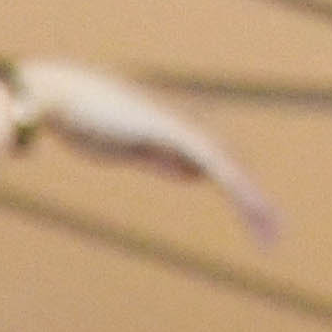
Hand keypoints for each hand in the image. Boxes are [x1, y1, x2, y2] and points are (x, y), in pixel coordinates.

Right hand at [7, 60, 281, 242]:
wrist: (57, 96)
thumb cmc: (80, 120)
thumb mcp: (129, 150)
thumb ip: (163, 161)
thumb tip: (194, 174)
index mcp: (177, 133)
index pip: (217, 165)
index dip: (239, 191)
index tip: (254, 219)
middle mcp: (186, 127)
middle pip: (232, 166)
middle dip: (254, 202)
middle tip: (274, 236)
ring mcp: (181, 127)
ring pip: (230, 167)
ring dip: (253, 202)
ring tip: (272, 234)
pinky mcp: (173, 131)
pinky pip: (215, 163)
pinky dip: (237, 187)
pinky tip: (253, 209)